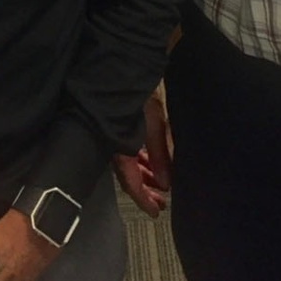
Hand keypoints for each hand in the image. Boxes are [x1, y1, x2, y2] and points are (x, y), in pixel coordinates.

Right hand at [113, 88, 172, 217]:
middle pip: (130, 177)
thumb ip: (159, 154)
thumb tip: (165, 184)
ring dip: (146, 176)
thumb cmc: (140, 94)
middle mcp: (115, 146)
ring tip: (161, 186)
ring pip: (131, 164)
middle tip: (162, 202)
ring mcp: (116, 137)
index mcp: (120, 148)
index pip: (131, 183)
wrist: (126, 68)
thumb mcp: (155, 124)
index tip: (157, 212)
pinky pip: (130, 152)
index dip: (144, 200)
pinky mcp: (120, 127)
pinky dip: (143, 161)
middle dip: (146, 191)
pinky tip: (152, 164)